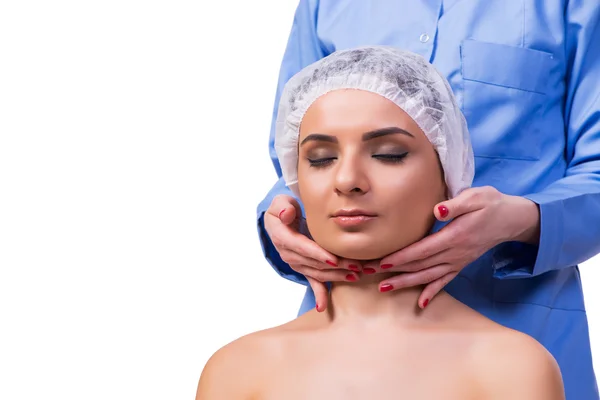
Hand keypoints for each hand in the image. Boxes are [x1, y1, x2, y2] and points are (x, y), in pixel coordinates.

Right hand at [264, 195, 361, 311]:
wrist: (281, 220)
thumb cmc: (284, 209)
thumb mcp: (280, 203)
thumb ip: (283, 206)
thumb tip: (287, 215)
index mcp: (282, 237)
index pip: (301, 247)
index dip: (317, 253)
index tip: (333, 258)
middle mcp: (288, 253)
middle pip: (314, 262)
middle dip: (335, 265)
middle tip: (356, 265)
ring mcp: (296, 263)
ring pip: (318, 272)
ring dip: (336, 275)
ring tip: (355, 275)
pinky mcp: (304, 268)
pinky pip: (312, 282)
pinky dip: (318, 294)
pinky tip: (323, 307)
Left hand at [377, 186, 539, 307]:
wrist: (512, 219)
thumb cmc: (491, 204)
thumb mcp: (476, 197)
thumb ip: (456, 204)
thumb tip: (438, 210)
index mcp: (455, 236)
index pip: (423, 249)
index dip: (402, 257)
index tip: (383, 261)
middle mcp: (455, 253)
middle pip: (420, 265)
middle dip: (394, 271)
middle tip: (370, 274)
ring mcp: (458, 261)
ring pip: (428, 276)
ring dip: (406, 283)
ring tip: (384, 288)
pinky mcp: (461, 264)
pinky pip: (445, 281)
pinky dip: (433, 292)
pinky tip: (421, 304)